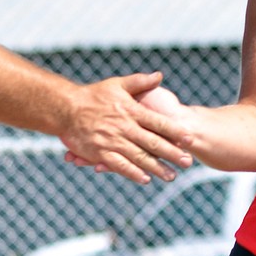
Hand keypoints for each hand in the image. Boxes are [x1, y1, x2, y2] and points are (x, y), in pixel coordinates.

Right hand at [59, 73, 193, 184]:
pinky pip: (119, 165)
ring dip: (157, 168)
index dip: (175, 131)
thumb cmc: (93, 95)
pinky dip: (133, 173)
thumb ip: (140, 82)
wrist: (65, 108)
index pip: (158, 122)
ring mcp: (112, 141)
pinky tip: (145, 179)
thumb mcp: (118, 84)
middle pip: (153, 143)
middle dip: (172, 154)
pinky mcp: (100, 153)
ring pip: (139, 157)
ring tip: (172, 176)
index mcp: (131, 111)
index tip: (190, 139)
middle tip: (188, 162)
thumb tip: (160, 76)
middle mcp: (124, 127)